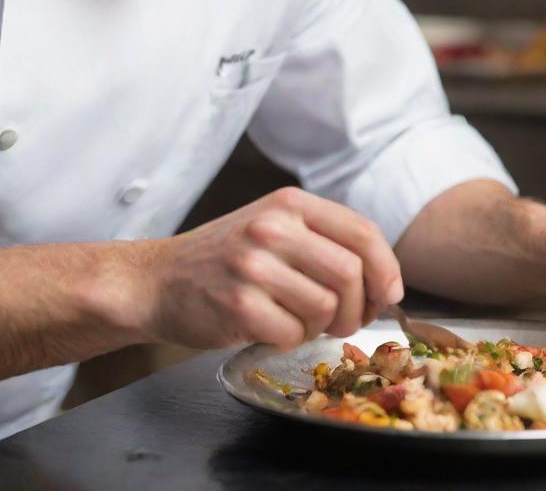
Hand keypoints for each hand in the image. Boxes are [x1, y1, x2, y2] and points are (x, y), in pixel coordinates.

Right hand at [136, 186, 402, 350]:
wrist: (157, 280)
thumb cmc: (224, 260)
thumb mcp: (272, 227)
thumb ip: (322, 240)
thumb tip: (384, 279)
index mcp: (288, 203)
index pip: (362, 232)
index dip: (386, 268)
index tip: (388, 294)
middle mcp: (272, 227)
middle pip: (351, 274)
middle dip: (357, 308)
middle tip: (340, 320)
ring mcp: (253, 265)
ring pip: (326, 308)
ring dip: (319, 327)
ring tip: (294, 319)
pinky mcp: (238, 305)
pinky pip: (293, 335)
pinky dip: (289, 341)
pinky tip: (268, 328)